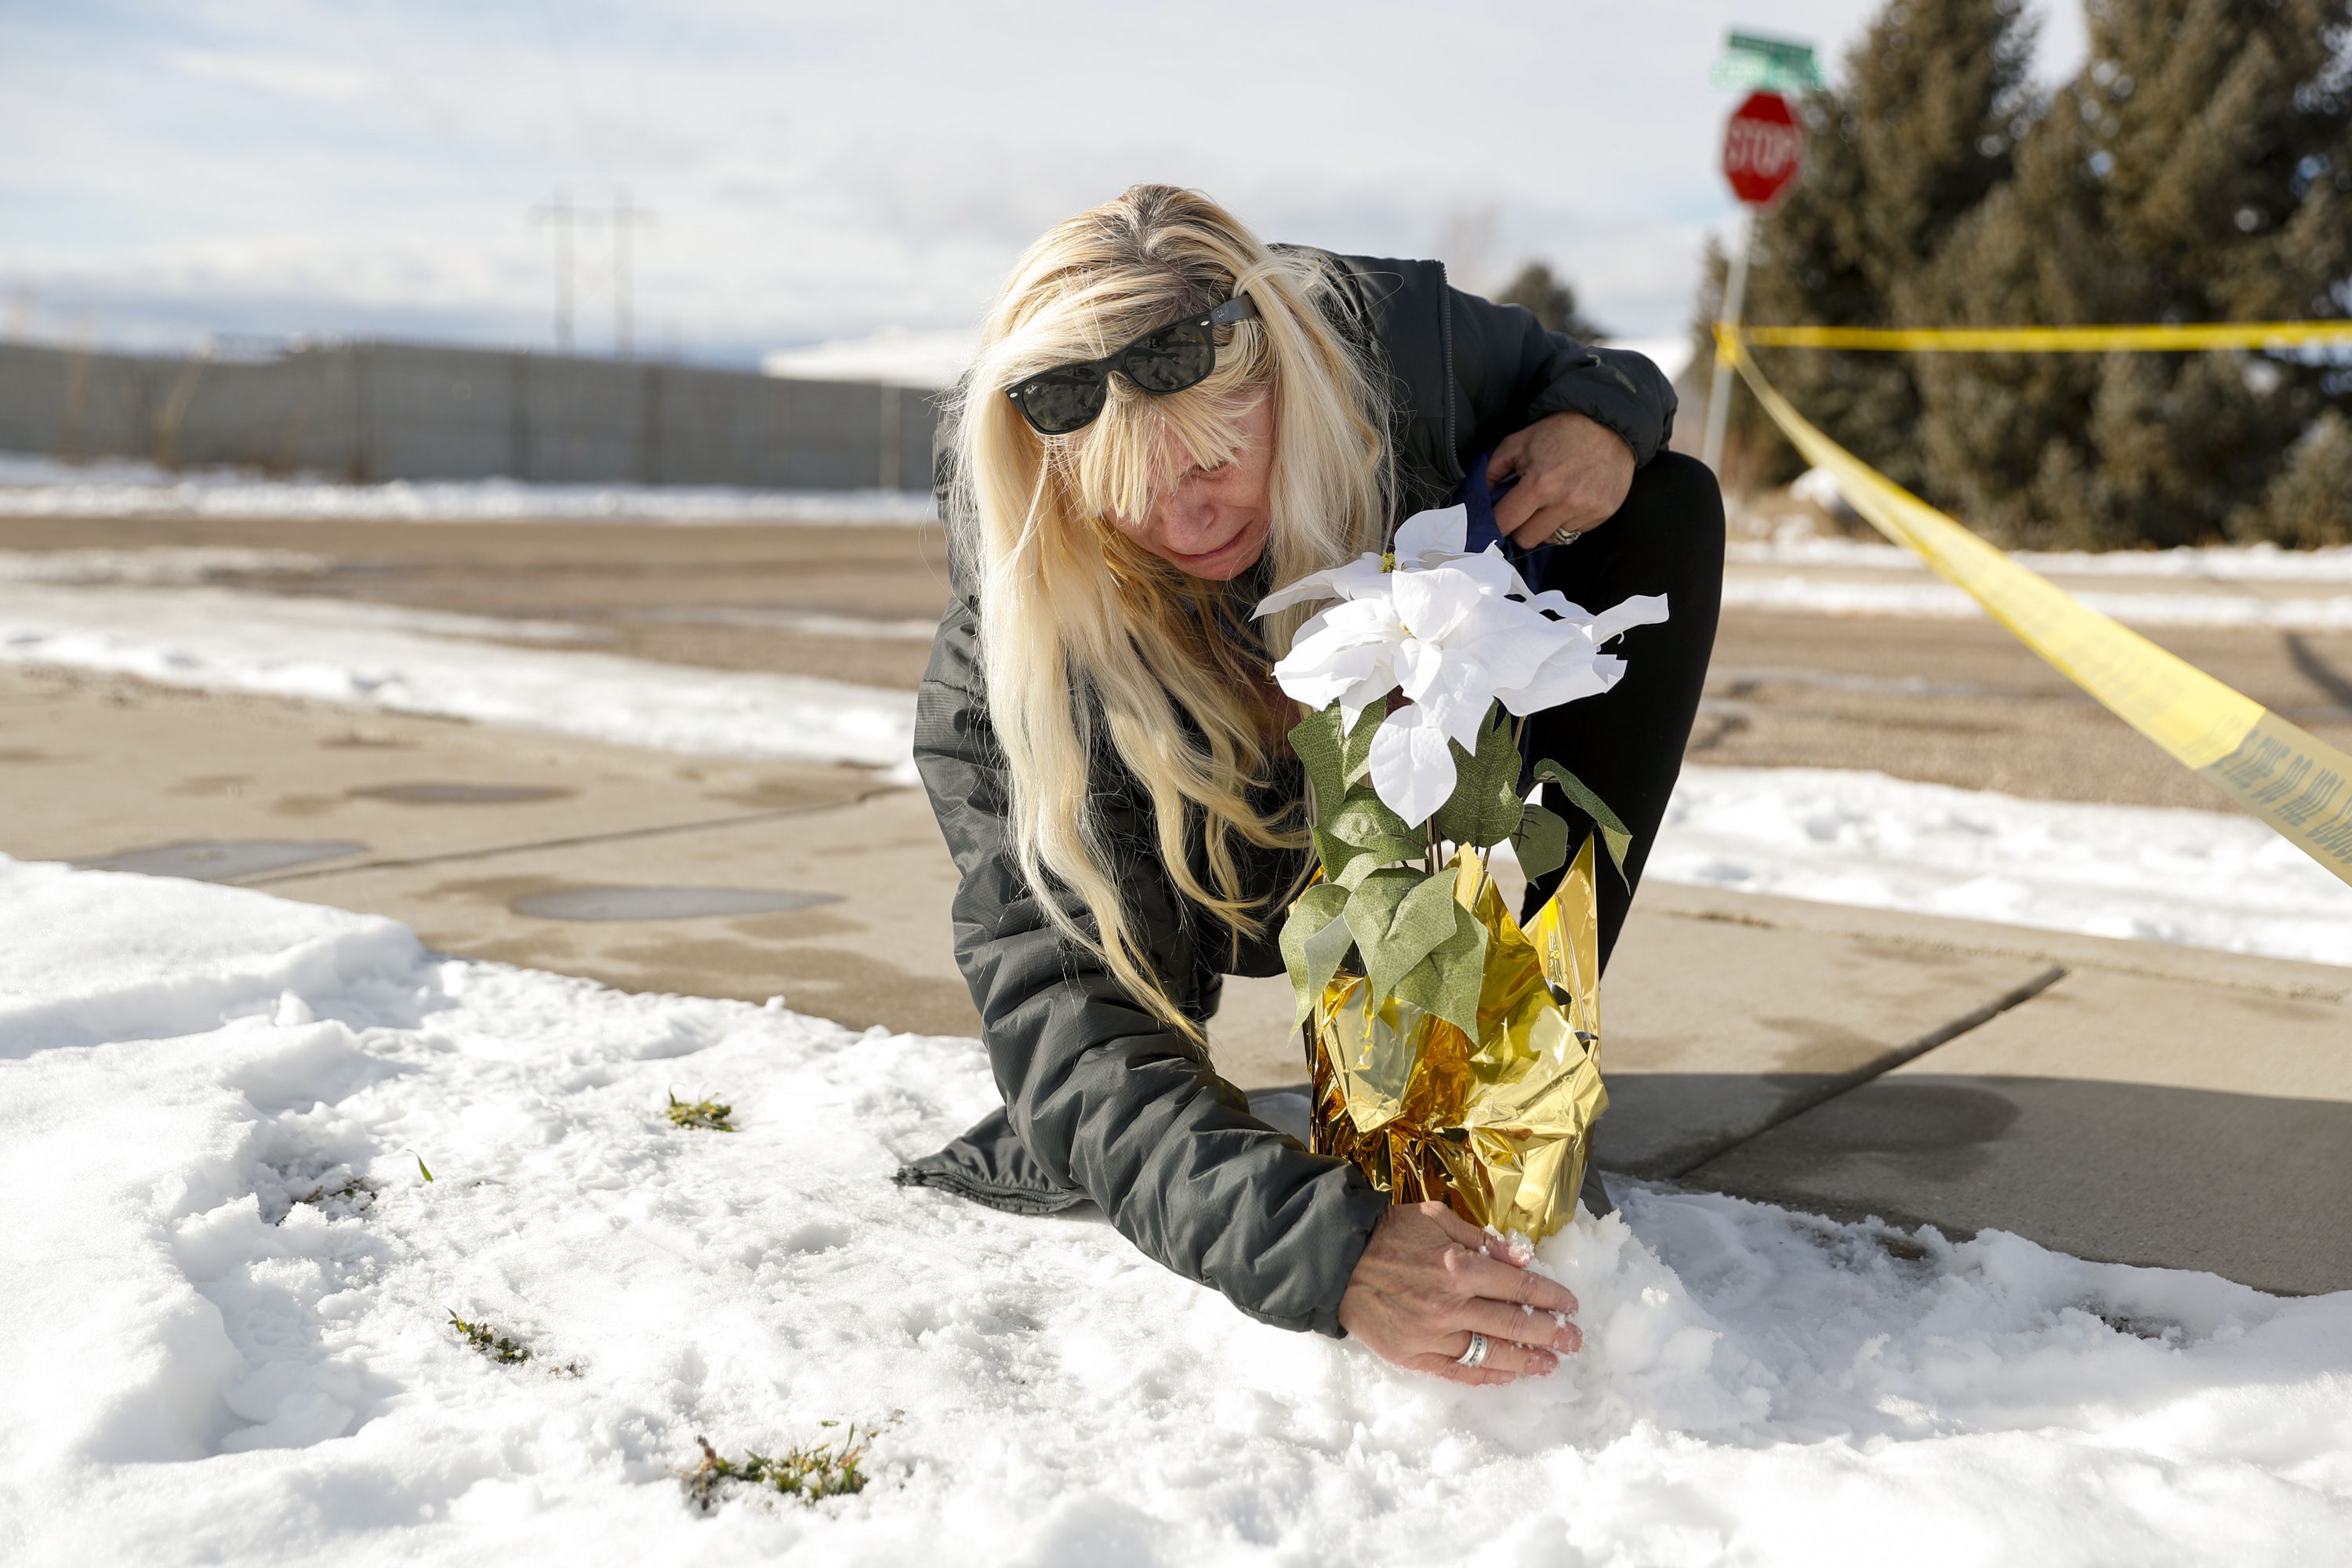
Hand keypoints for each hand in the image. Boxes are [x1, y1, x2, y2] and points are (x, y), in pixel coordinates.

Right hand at [1338, 1201, 1582, 1384]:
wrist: (1339, 1262)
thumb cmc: (1390, 1235)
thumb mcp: (1437, 1219)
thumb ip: (1482, 1241)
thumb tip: (1523, 1259)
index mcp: (1459, 1268)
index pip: (1520, 1289)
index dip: (1552, 1299)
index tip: (1571, 1306)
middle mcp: (1450, 1306)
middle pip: (1514, 1325)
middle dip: (1552, 1335)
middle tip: (1575, 1341)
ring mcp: (1432, 1336)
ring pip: (1492, 1355)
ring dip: (1528, 1361)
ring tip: (1550, 1363)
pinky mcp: (1414, 1357)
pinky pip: (1460, 1373)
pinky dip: (1488, 1376)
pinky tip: (1508, 1374)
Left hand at [1489, 410, 1635, 548]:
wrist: (1608, 423)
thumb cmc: (1560, 431)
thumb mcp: (1519, 442)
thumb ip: (1493, 470)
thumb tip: (1480, 496)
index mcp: (1540, 484)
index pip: (1505, 523)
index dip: (1497, 522)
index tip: (1497, 519)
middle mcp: (1565, 502)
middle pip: (1527, 539)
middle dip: (1520, 527)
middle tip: (1524, 510)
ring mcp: (1587, 510)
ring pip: (1552, 537)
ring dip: (1545, 525)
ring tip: (1551, 501)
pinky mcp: (1604, 513)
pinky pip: (1575, 531)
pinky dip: (1568, 520)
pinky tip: (1572, 498)